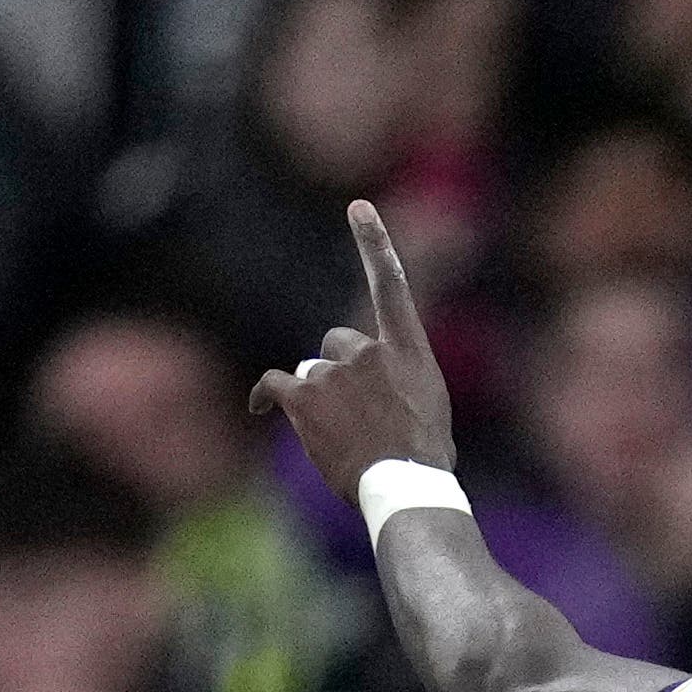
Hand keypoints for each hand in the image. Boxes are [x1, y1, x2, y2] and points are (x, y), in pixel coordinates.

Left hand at [252, 201, 460, 493]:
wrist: (405, 484)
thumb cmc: (426, 458)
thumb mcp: (431, 406)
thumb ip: (403, 380)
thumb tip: (384, 391)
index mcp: (408, 349)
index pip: (390, 284)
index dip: (373, 242)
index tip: (357, 207)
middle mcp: (369, 350)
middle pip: (336, 344)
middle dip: (339, 372)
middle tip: (353, 414)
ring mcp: (335, 372)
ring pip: (312, 374)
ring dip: (318, 399)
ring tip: (338, 437)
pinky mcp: (305, 397)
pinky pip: (276, 383)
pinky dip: (267, 394)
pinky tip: (261, 407)